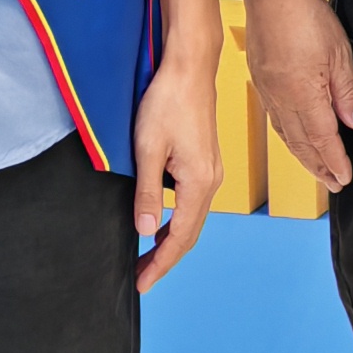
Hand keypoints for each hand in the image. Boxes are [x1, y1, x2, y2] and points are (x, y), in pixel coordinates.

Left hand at [131, 53, 224, 289]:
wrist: (188, 69)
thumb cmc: (167, 102)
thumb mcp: (147, 149)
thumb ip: (147, 193)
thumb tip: (145, 231)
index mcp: (199, 183)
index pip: (180, 237)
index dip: (161, 263)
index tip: (143, 283)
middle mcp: (211, 181)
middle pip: (189, 234)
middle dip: (165, 258)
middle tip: (140, 277)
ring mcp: (210, 171)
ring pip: (192, 219)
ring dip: (170, 240)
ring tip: (146, 256)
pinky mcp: (205, 162)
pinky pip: (192, 203)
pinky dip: (176, 221)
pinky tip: (160, 223)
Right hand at [246, 0, 352, 195]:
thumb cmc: (306, 16)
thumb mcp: (340, 54)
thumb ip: (348, 93)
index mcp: (304, 95)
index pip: (323, 140)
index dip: (335, 162)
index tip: (345, 179)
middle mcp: (282, 100)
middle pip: (303, 144)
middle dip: (319, 167)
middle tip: (334, 184)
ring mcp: (268, 91)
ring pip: (287, 135)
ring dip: (303, 156)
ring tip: (317, 169)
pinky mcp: (261, 81)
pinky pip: (276, 119)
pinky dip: (288, 137)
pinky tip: (295, 138)